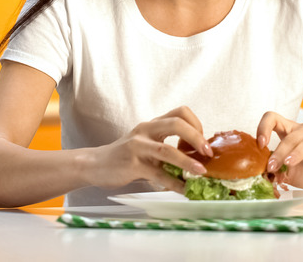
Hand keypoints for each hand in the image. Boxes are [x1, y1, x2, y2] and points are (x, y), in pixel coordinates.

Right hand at [87, 106, 212, 192]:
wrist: (95, 164)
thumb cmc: (124, 156)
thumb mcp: (145, 144)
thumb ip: (166, 146)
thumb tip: (196, 158)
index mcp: (152, 124)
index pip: (180, 112)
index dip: (196, 124)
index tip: (203, 142)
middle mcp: (145, 131)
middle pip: (177, 123)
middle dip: (197, 137)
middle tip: (208, 153)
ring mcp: (138, 147)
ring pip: (167, 150)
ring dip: (188, 161)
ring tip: (201, 171)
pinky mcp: (133, 165)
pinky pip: (158, 175)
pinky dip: (175, 183)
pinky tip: (184, 190)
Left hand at [256, 111, 302, 192]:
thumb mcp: (287, 173)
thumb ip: (276, 170)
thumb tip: (262, 172)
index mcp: (290, 132)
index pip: (273, 118)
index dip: (264, 127)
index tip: (260, 144)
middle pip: (291, 135)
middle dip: (279, 151)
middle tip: (272, 167)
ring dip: (297, 151)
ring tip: (289, 163)